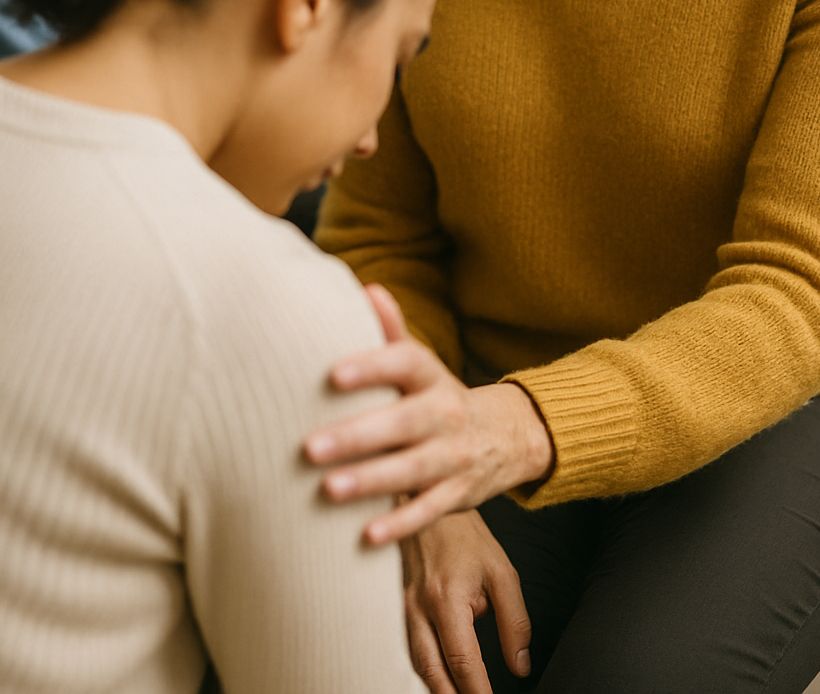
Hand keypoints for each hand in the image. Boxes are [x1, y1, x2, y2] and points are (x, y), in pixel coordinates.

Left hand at [303, 284, 553, 543]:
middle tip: (309, 446)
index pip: (406, 364)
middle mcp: (445, 414)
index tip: (332, 374)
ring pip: (413, 470)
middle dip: (357, 436)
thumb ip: (393, 332)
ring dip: (370, 480)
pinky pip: (428, 511)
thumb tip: (367, 288)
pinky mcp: (456, 495)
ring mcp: (453, 457)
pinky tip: (366, 536)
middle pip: (403, 422)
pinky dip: (400, 524)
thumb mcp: (423, 365)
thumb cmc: (437, 397)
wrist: (504, 437)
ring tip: (327, 489)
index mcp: (432, 378)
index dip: (372, 366)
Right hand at [403, 511, 531, 693]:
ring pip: (415, 663)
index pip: (463, 661)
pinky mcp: (395, 606)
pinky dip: (420, 669)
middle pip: (432, 672)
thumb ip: (515, 622)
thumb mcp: (502, 573)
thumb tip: (519, 665)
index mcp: (447, 599)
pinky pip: (405, 647)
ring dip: (435, 688)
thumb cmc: (466, 537)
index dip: (477, 691)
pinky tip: (434, 678)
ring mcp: (402, 607)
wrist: (427, 502)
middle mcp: (419, 608)